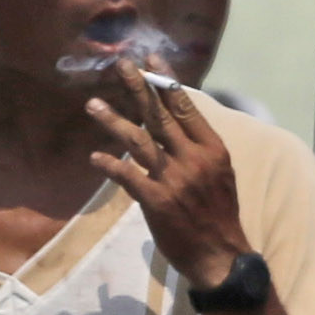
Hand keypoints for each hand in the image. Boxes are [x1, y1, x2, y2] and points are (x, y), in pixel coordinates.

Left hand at [84, 72, 251, 283]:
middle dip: (138, 87)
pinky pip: (127, 176)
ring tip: (92, 104)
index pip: (186, 106)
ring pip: (138, 141)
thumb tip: (179, 124)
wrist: (221, 256)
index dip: (166, 80)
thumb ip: (200, 148)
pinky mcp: (155, 201)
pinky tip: (95, 156)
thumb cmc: (221, 214)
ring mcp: (173, 179)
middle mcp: (192, 159)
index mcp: (212, 149)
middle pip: (160, 115)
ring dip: (113, 120)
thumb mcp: (221, 173)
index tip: (151, 58)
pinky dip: (110, 165)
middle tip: (121, 64)